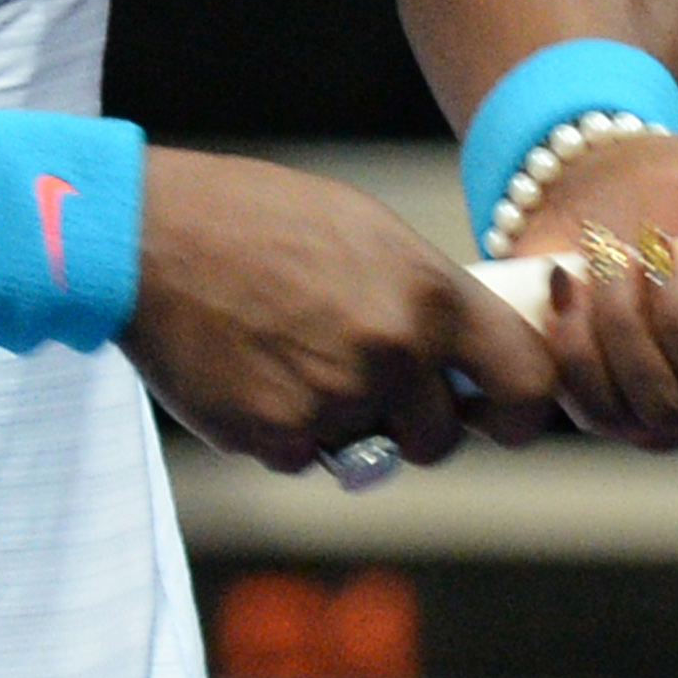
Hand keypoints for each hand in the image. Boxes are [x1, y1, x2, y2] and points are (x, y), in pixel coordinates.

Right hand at [124, 147, 558, 474]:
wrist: (151, 236)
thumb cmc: (260, 220)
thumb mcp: (367, 233)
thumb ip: (426, 298)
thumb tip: (469, 356)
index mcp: (430, 295)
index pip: (526, 383)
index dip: (523, 413)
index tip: (501, 418)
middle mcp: (394, 353)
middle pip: (440, 437)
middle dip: (414, 424)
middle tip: (366, 378)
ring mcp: (336, 401)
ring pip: (366, 451)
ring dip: (342, 423)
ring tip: (293, 353)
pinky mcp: (277, 438)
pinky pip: (303, 457)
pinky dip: (283, 431)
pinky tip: (250, 370)